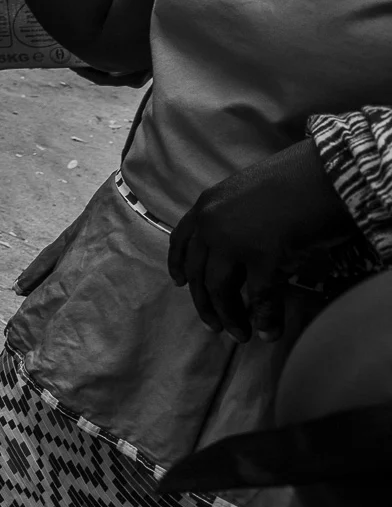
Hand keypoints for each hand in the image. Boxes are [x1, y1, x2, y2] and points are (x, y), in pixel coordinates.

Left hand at [168, 139, 359, 341]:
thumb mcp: (250, 192)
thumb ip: (236, 218)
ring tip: (239, 335)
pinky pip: (259, 297)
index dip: (178, 264)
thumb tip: (242, 252)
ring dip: (229, 317)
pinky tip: (268, 333)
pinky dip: (264, 319)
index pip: (181, 239)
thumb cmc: (296, 178)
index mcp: (207, 204)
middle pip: (199, 273)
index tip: (178, 284)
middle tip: (213, 326)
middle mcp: (212, 224)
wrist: (328, 172)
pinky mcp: (264, 258)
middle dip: (205, 303)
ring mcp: (235, 242)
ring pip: (221, 290)